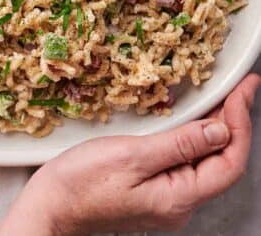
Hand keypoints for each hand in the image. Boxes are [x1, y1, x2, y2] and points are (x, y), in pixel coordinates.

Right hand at [0, 74, 259, 234]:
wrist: (53, 204)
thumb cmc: (83, 181)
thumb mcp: (132, 156)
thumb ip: (179, 144)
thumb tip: (220, 130)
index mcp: (179, 198)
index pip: (229, 161)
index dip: (240, 122)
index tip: (244, 90)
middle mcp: (179, 203)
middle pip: (221, 162)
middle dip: (233, 123)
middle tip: (238, 89)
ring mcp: (166, 199)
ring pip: (204, 162)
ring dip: (215, 130)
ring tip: (221, 100)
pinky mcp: (152, 191)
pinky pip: (185, 164)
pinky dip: (193, 139)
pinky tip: (190, 123)